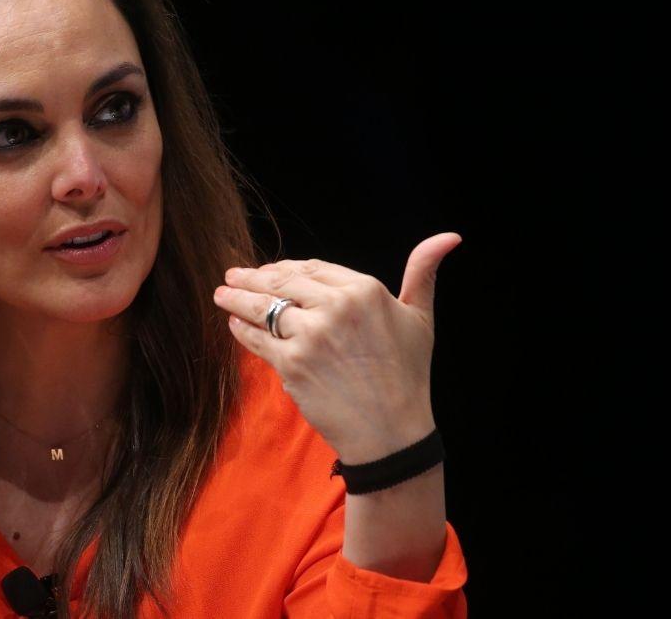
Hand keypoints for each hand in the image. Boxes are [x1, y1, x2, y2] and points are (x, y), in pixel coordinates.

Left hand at [212, 232, 461, 463]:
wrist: (391, 432)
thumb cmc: (407, 375)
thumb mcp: (420, 318)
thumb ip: (422, 274)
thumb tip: (449, 237)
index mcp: (364, 290)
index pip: (312, 268)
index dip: (287, 268)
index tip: (271, 270)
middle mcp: (335, 307)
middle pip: (282, 282)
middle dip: (253, 278)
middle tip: (232, 276)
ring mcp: (310, 335)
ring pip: (263, 307)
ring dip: (237, 299)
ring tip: (221, 294)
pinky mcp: (291, 363)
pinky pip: (257, 339)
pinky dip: (241, 329)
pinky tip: (233, 323)